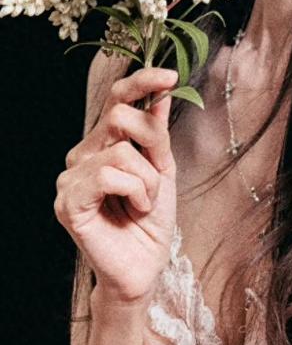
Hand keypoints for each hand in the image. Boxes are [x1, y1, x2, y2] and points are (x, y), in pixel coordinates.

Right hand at [54, 66, 178, 306]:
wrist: (144, 268)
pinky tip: (133, 209)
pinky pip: (108, 174)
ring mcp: (70, 177)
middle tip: (157, 176)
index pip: (116, 98)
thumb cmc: (150, 223)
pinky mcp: (68, 201)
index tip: (170, 76)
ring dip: (147, 180)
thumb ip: (157, 133)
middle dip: (152, 144)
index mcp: (102, 144)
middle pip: (120, 116)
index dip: (141, 81)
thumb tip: (162, 94)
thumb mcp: (162, 170)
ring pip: (121, 151)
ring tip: (143, 203)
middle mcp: (82, 154)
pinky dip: (134, 191)